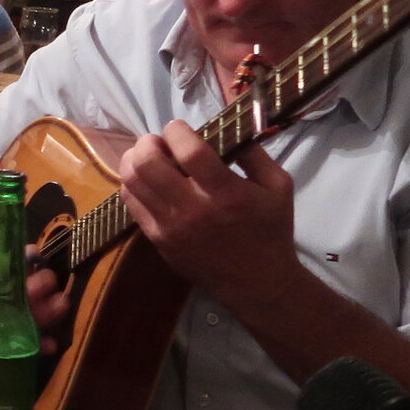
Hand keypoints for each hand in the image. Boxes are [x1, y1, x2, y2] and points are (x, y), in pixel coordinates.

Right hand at [0, 237, 68, 351]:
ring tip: (61, 303)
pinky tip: (50, 342)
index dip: (13, 273)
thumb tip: (33, 255)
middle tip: (50, 280)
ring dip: (41, 317)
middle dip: (32, 293)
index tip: (36, 263)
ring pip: (7, 329)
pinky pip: (7, 349)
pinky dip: (31, 347)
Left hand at [118, 120, 298, 310]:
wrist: (257, 283)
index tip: (179, 128)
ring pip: (131, 182)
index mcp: (226, 193)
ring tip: (149, 157)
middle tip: (159, 142)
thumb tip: (228, 126)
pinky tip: (148, 181)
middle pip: (147, 163)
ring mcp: (170, 227)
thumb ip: (254, 153)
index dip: (176, 131)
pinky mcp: (158, 240)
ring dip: (135, 160)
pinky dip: (133, 184)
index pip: (189, 151)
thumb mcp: (278, 186)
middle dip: (148, 142)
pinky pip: (130, 203)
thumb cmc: (270, 231)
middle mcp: (193, 209)